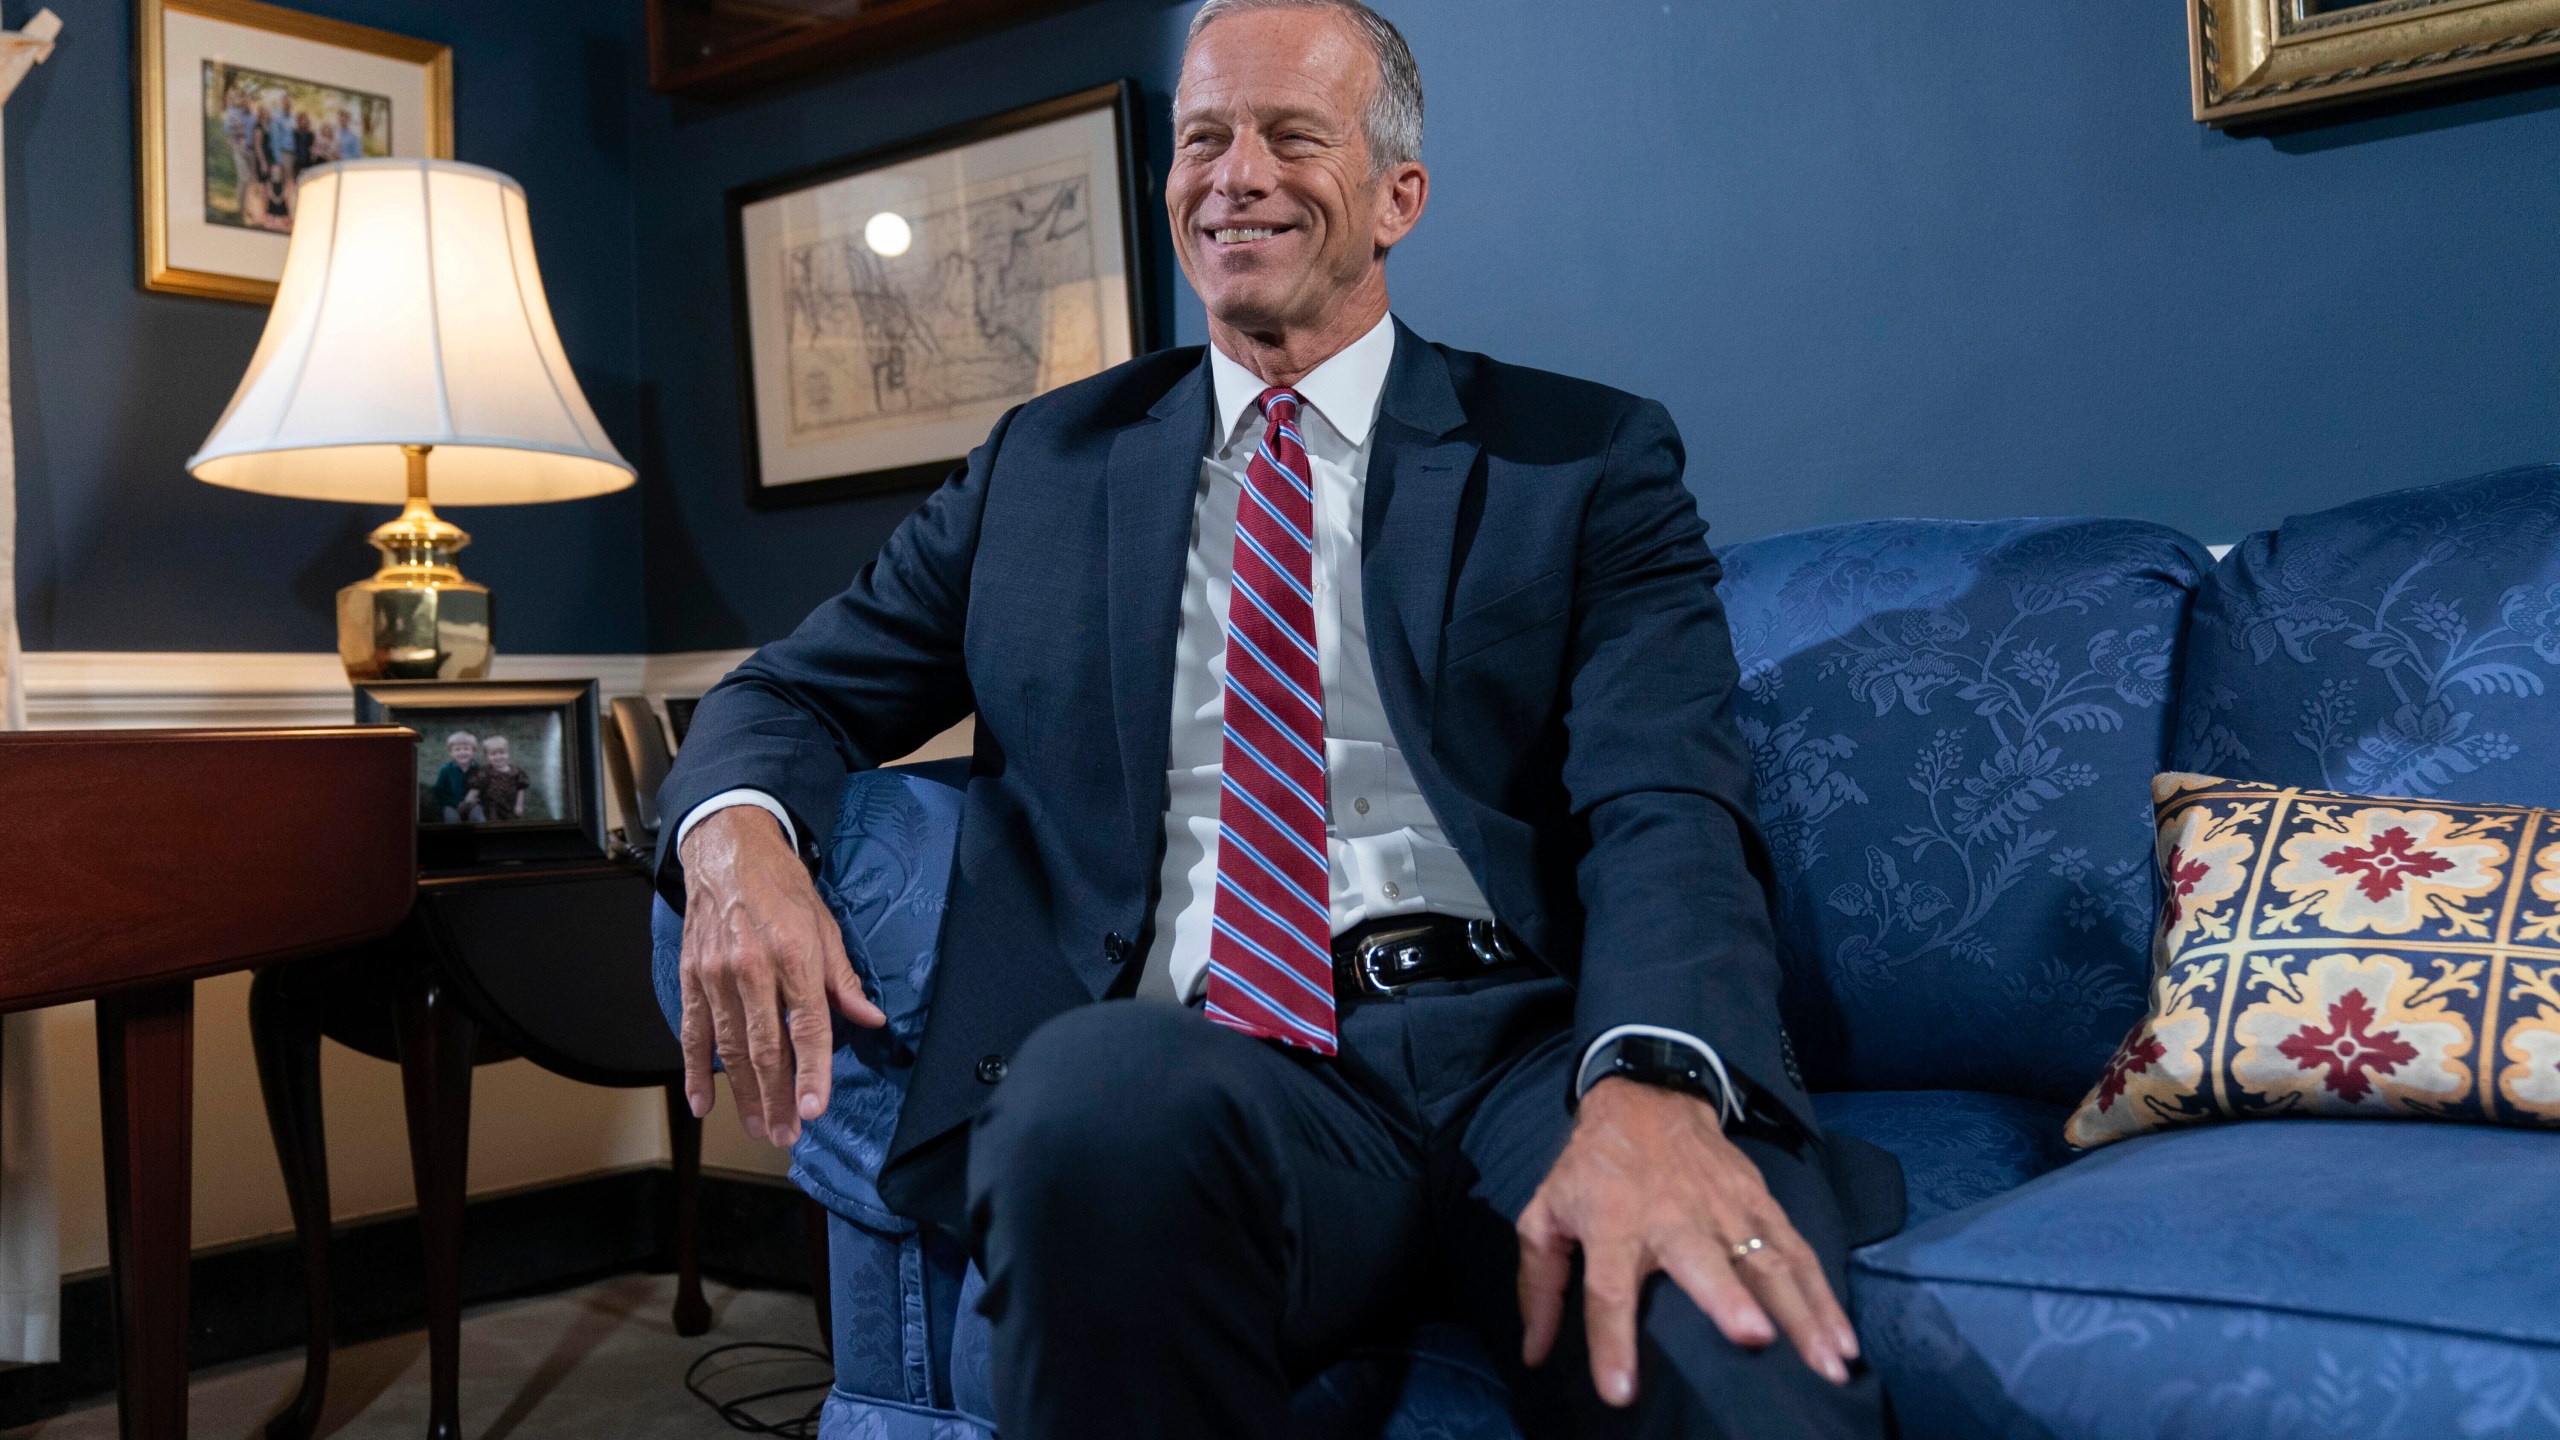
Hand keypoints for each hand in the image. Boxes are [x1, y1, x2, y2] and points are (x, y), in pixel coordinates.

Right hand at [678, 805, 885, 1145]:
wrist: (728, 851)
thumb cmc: (783, 889)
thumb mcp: (826, 925)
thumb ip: (843, 980)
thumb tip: (870, 1020)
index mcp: (794, 955)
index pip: (808, 1026)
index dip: (813, 1071)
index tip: (814, 1108)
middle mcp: (752, 967)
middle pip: (766, 1047)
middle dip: (777, 1097)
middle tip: (787, 1134)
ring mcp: (716, 974)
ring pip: (730, 1047)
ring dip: (744, 1094)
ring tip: (759, 1127)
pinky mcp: (691, 977)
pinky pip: (691, 1032)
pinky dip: (695, 1071)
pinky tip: (703, 1103)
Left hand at [1516, 1077, 1856, 1405]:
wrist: (1646, 1096)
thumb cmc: (1592, 1168)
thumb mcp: (1546, 1215)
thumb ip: (1539, 1285)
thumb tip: (1533, 1353)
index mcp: (1611, 1223)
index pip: (1606, 1289)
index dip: (1611, 1342)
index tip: (1620, 1392)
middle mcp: (1672, 1217)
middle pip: (1702, 1262)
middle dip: (1728, 1299)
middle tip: (1753, 1338)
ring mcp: (1724, 1208)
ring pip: (1766, 1261)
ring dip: (1801, 1313)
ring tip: (1828, 1365)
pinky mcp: (1761, 1202)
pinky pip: (1797, 1251)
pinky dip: (1825, 1295)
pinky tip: (1843, 1337)